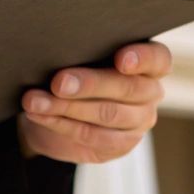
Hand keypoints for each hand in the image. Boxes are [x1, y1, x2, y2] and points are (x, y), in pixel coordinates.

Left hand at [18, 42, 170, 163]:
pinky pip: (91, 136)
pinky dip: (61, 124)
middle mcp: (150, 92)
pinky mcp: (121, 145)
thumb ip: (84, 52)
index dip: (141, 59)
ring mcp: (139, 121)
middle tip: (59, 82)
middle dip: (90, 84)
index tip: (121, 60)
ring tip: (35, 101)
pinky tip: (39, 114)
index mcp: (149, 65)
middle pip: (128, 88)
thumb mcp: (82, 57)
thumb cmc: (76, 73)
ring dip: (66, 107)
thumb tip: (59, 48)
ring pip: (107, 114)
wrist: (59, 114)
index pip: (157, 59)